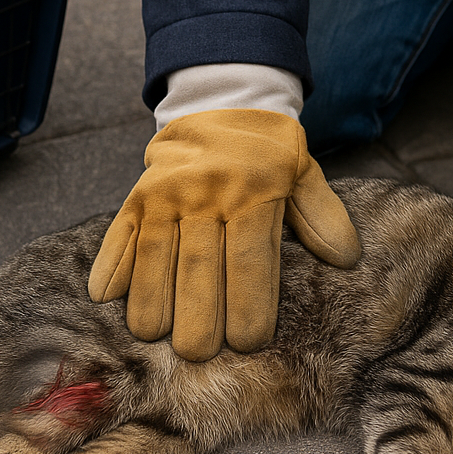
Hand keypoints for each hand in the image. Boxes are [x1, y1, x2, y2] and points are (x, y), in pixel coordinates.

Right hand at [88, 109, 360, 359]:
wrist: (221, 101)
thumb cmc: (268, 152)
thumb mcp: (303, 173)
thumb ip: (323, 217)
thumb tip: (346, 258)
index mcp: (254, 193)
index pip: (251, 259)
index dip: (248, 303)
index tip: (248, 341)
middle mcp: (207, 194)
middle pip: (200, 265)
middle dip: (198, 313)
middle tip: (198, 352)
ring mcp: (167, 194)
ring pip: (156, 254)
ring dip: (151, 298)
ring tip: (152, 335)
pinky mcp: (138, 195)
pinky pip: (120, 233)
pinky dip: (111, 264)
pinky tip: (106, 296)